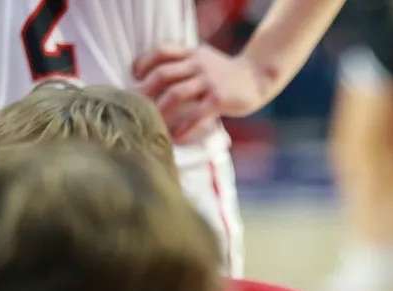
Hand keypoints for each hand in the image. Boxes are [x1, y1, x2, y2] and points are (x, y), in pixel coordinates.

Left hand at [133, 44, 267, 143]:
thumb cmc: (227, 74)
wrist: (258, 77)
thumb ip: (185, 64)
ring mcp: (209, 81)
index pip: (161, 51)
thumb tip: (156, 79)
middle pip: (163, 74)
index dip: (143, 63)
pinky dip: (184, 128)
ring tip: (153, 125)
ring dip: (161, 111)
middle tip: (135, 107)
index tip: (135, 77)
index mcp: (192, 53)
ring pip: (176, 94)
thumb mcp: (205, 60)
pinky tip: (176, 138)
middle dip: (145, 91)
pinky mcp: (220, 99)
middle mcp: (198, 64)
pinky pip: (196, 115)